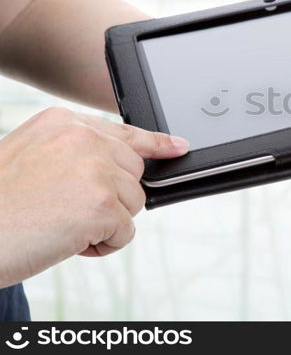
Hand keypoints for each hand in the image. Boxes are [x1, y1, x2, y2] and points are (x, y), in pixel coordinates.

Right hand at [0, 107, 188, 287]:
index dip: (155, 143)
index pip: (125, 132)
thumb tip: (120, 166)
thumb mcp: (33, 158)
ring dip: (105, 223)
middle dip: (111, 197)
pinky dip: (101, 246)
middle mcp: (83, 139)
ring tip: (59, 224)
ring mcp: (96, 170)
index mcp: (63, 123)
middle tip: (66, 210)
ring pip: (133, 203)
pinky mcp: (103, 205)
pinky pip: (126, 232)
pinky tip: (65, 240)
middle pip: (133, 173)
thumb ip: (76, 153)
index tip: (178, 146)